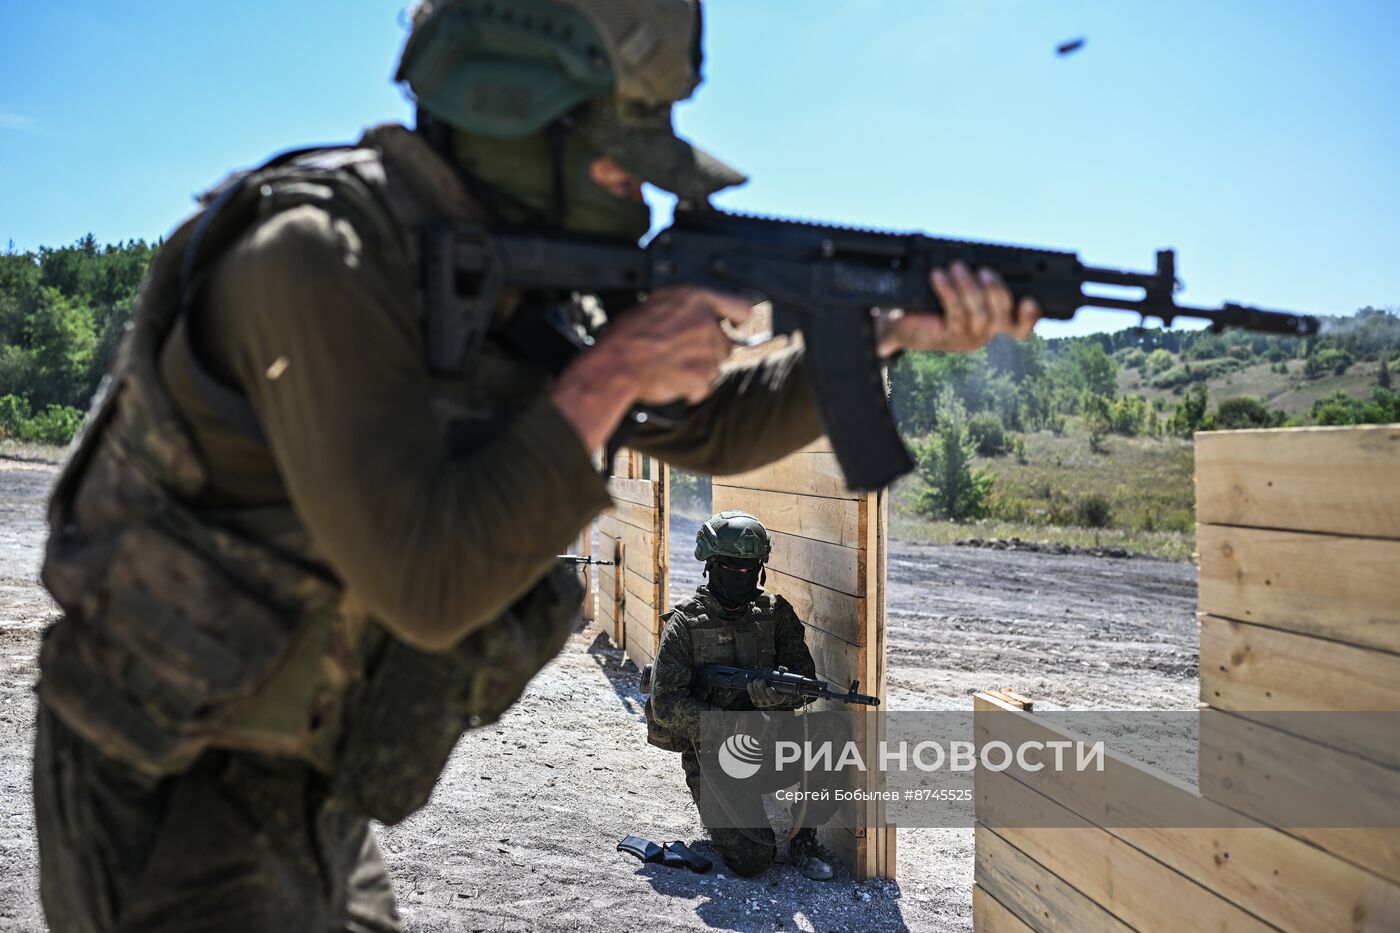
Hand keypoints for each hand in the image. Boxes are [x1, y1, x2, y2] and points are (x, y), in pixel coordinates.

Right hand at [551, 286, 750, 450]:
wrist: (617, 365)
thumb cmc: (628, 335)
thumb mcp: (656, 304)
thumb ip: (684, 308)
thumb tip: (690, 312)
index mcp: (696, 299)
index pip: (740, 306)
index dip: (740, 319)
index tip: (737, 327)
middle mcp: (707, 324)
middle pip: (725, 344)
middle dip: (710, 353)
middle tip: (684, 355)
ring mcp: (707, 351)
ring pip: (715, 367)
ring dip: (699, 371)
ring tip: (672, 369)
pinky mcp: (702, 376)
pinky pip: (703, 387)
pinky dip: (691, 389)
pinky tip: (671, 382)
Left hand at [747, 676, 788, 709]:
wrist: (769, 687)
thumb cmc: (776, 682)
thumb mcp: (781, 677)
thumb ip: (783, 672)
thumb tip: (780, 668)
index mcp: (779, 698)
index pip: (775, 698)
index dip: (771, 694)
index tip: (768, 688)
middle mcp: (771, 703)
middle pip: (764, 697)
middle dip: (761, 688)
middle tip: (761, 680)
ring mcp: (763, 704)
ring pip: (758, 696)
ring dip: (755, 687)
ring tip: (756, 680)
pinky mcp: (756, 702)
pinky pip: (752, 696)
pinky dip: (750, 689)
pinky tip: (750, 684)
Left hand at [877, 261, 1039, 356]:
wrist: (902, 322)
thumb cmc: (932, 301)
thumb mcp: (958, 288)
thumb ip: (975, 278)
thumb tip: (981, 255)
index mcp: (994, 322)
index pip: (1020, 327)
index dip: (1030, 317)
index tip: (1029, 301)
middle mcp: (986, 333)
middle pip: (1003, 316)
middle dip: (997, 291)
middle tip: (985, 271)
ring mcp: (968, 338)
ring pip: (978, 312)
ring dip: (968, 286)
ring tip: (955, 266)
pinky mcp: (949, 338)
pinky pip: (954, 312)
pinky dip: (948, 290)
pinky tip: (938, 276)